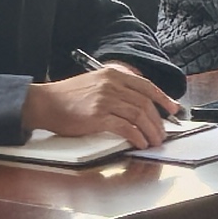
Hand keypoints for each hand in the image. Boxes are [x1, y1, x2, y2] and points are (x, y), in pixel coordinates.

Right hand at [26, 64, 175, 145]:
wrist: (44, 103)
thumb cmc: (67, 97)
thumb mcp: (94, 83)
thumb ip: (115, 89)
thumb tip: (138, 106)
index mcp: (112, 75)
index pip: (146, 86)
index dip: (163, 98)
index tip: (173, 109)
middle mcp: (111, 85)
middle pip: (145, 103)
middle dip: (158, 121)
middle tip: (162, 134)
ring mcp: (105, 100)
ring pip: (139, 116)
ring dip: (151, 131)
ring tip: (154, 142)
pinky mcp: (98, 116)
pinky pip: (126, 128)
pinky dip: (137, 137)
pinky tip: (140, 143)